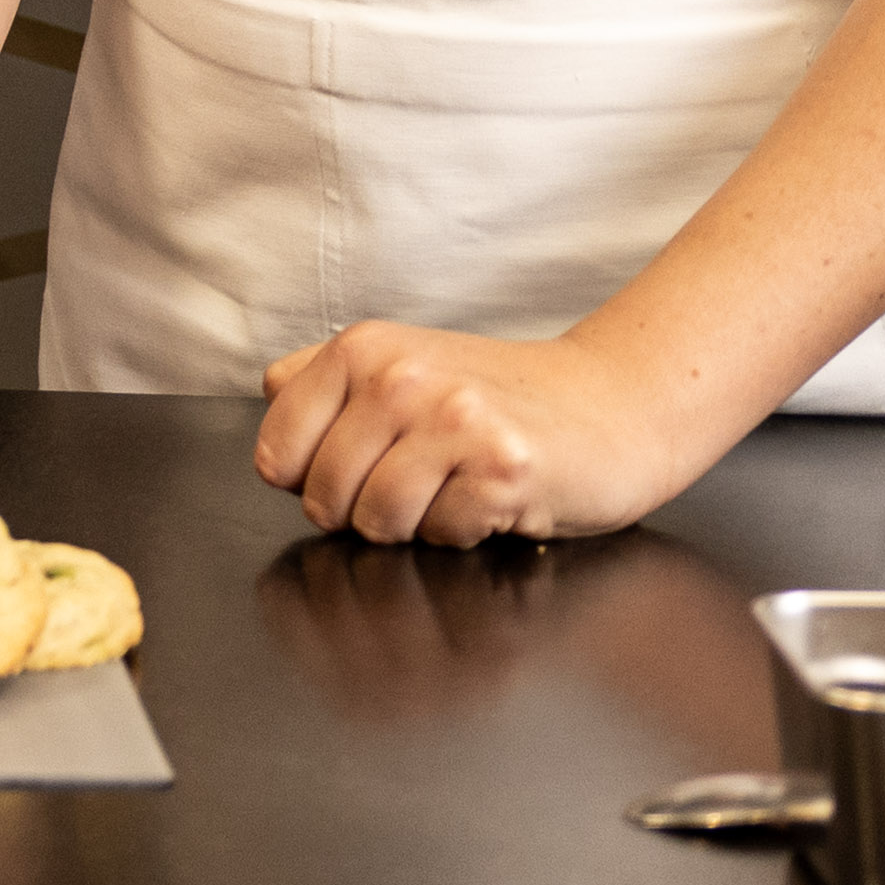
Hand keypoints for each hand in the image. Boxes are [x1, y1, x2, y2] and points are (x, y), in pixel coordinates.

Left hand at [252, 321, 697, 545]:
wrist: (615, 402)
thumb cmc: (503, 398)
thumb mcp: (404, 366)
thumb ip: (326, 382)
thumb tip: (270, 403)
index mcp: (361, 349)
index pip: (275, 453)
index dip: (309, 483)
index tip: (353, 472)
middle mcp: (400, 375)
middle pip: (323, 497)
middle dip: (364, 512)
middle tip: (418, 484)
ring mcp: (452, 418)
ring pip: (378, 522)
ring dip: (416, 526)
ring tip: (454, 489)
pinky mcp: (501, 465)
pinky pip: (443, 534)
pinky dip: (465, 533)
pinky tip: (492, 499)